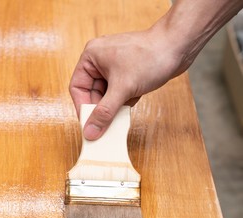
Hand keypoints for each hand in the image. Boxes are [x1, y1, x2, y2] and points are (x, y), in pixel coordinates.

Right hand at [69, 29, 186, 139]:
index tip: (88, 124)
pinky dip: (124, 100)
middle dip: (101, 107)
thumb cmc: (150, 57)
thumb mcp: (123, 88)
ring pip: (106, 95)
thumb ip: (104, 112)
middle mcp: (99, 61)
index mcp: (91, 57)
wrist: (179, 46)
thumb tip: (90, 131)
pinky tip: (134, 97)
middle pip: (91, 93)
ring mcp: (113, 67)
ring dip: (115, 105)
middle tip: (105, 124)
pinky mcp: (126, 73)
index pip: (77, 87)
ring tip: (125, 107)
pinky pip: (118, 93)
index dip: (82, 107)